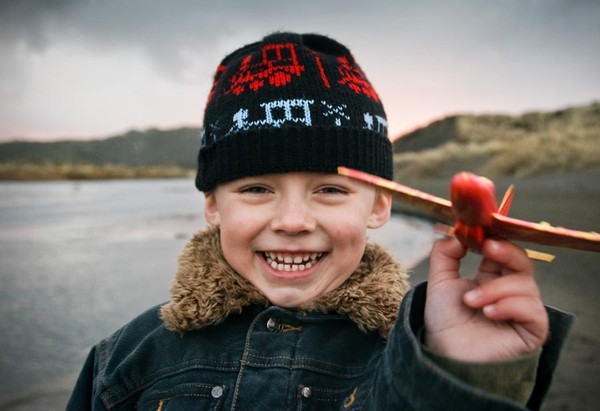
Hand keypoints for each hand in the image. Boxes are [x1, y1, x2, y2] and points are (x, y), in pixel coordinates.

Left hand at [423, 237, 548, 361]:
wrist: (445, 356)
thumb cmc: (444, 323)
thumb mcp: (439, 282)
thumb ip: (445, 254)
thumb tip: (458, 234)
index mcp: (490, 279)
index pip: (503, 252)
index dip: (496, 240)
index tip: (482, 234)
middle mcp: (510, 292)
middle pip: (523, 262)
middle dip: (506, 252)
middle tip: (488, 248)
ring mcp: (523, 310)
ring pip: (525, 284)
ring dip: (495, 289)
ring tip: (471, 302)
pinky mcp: (532, 330)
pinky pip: (533, 309)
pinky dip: (510, 306)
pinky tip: (489, 313)